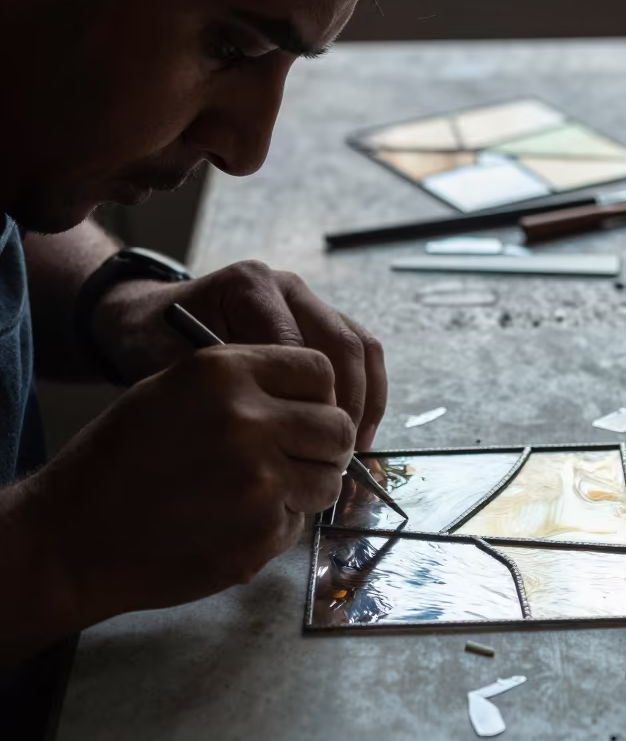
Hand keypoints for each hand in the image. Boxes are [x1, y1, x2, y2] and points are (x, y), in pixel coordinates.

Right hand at [5, 344, 353, 637]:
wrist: (76, 534)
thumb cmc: (122, 456)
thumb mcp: (174, 387)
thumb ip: (244, 381)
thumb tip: (312, 394)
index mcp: (227, 372)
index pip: (319, 368)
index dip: (318, 394)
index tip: (305, 412)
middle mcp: (250, 420)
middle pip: (336, 426)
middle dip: (324, 444)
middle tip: (298, 457)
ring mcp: (260, 481)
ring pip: (328, 479)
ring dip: (306, 486)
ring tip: (260, 490)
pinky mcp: (261, 534)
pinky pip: (298, 523)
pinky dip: (275, 524)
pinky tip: (232, 521)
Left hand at [93, 261, 386, 449]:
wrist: (144, 317)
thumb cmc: (151, 341)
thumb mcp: (171, 366)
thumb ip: (221, 391)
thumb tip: (272, 437)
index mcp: (251, 286)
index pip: (299, 349)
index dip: (312, 403)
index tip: (307, 448)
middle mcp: (287, 286)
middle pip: (341, 343)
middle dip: (347, 404)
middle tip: (338, 453)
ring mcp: (307, 300)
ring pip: (361, 345)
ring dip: (366, 398)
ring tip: (356, 446)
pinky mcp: (319, 318)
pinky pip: (360, 350)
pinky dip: (366, 390)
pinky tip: (356, 430)